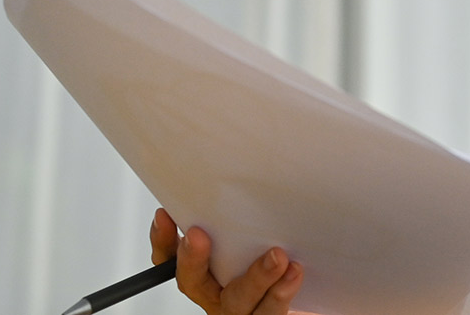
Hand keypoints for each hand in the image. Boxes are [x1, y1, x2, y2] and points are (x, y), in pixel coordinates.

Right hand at [151, 207, 309, 314]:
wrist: (306, 287)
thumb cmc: (277, 254)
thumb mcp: (249, 232)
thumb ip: (239, 216)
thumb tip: (237, 170)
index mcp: (205, 274)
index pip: (170, 259)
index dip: (163, 240)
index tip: (164, 214)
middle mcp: (217, 294)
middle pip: (194, 282)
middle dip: (193, 259)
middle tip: (197, 235)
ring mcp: (241, 310)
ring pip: (238, 301)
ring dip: (256, 278)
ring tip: (277, 256)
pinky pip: (269, 313)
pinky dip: (281, 293)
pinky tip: (293, 273)